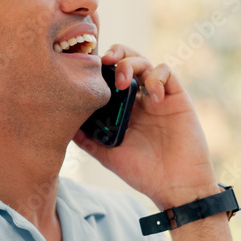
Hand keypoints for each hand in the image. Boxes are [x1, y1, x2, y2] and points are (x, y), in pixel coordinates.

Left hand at [72, 44, 218, 209]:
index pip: (109, 76)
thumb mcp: (108, 155)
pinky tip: (152, 98)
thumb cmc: (144, 173)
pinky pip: (167, 72)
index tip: (86, 68)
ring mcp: (158, 96)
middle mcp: (139, 98)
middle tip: (105, 62)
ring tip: (123, 81)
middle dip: (115, 53)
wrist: (175, 186)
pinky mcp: (177, 97)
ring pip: (145, 61)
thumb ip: (87, 140)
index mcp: (122, 108)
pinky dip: (156, 77)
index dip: (99, 67)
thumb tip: (64, 126)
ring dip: (130, 63)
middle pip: (126, 59)